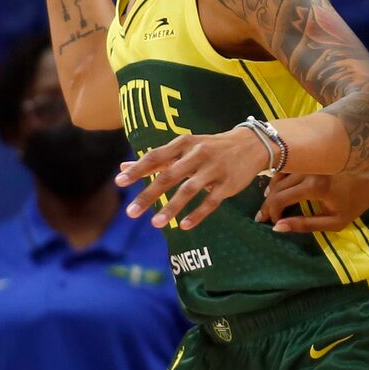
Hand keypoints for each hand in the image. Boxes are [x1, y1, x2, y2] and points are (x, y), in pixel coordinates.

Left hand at [114, 126, 268, 230]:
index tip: (119, 182)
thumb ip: (155, 160)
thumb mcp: (183, 148)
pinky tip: (184, 226)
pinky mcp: (228, 185)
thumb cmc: (209, 147)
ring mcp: (213, 169)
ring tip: (155, 224)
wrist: (249, 144)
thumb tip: (124, 168)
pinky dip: (197, 214)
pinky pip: (211, 202)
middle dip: (148, 195)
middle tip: (131, 212)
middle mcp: (197, 154)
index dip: (138, 170)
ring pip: (189, 190)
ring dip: (171, 208)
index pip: (156, 157)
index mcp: (184, 144)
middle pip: (169, 176)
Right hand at [255, 167, 368, 232]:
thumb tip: (277, 227)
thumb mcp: (334, 221)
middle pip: (277, 186)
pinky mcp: (311, 154)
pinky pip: (287, 165)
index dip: (272, 211)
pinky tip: (278, 188)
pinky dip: (278, 177)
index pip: (281, 198)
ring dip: (271, 189)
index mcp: (315, 186)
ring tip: (268, 203)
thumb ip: (305, 225)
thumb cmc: (356, 202)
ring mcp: (309, 159)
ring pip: (279, 173)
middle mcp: (309, 169)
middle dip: (267, 203)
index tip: (270, 222)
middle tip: (261, 216)